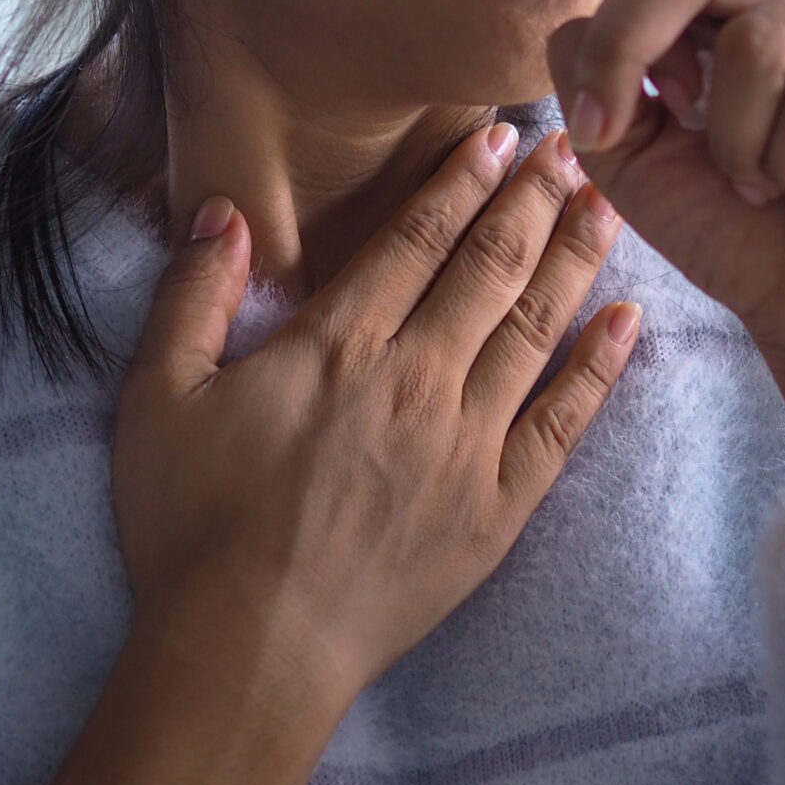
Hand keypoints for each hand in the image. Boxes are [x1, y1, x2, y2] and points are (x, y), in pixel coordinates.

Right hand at [36, 123, 635, 784]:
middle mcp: (415, 378)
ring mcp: (467, 443)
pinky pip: (564, 421)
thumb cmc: (193, 528)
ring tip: (608, 205)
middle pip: (490, 268)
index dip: (463, 181)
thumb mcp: (156, 399)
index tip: (501, 135)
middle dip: (534, 199)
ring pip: (535, 328)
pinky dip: (600, 366)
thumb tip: (223, 214)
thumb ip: (192, 297)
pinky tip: (627, 321)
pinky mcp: (499, 506)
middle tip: (574, 146)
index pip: (416, 239)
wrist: (250, 649)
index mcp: (338, 344)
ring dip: (574, 259)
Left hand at [546, 0, 784, 556]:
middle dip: (651, 63)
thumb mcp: (624, 147)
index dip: (618, 34)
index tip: (627, 115)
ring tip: (769, 182)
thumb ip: (587, 70)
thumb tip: (581, 23)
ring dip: (739, 146)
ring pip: (759, 44)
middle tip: (682, 140)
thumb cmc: (730, 220)